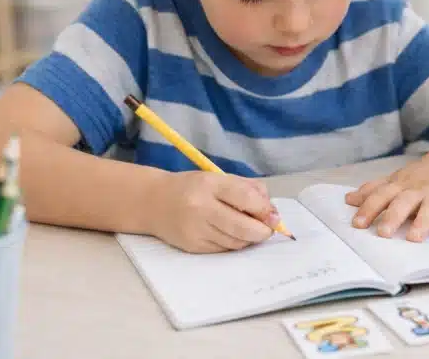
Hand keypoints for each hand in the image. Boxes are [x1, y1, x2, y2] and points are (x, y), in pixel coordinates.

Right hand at [145, 171, 279, 253]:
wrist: (154, 202)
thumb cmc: (193, 187)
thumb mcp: (219, 179)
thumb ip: (248, 189)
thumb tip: (271, 212)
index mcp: (210, 185)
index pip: (245, 198)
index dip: (265, 210)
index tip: (275, 217)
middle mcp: (201, 208)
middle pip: (242, 227)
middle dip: (262, 231)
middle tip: (268, 229)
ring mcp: (195, 230)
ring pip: (235, 242)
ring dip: (249, 239)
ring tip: (250, 229)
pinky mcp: (192, 246)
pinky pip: (223, 249)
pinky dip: (234, 244)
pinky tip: (232, 234)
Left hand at [344, 141, 428, 241]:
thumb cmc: (424, 173)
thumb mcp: (399, 177)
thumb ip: (375, 190)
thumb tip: (349, 200)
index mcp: (402, 184)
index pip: (382, 195)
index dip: (369, 208)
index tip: (357, 224)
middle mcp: (420, 188)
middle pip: (405, 201)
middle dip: (393, 216)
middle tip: (383, 233)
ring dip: (422, 222)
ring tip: (413, 238)